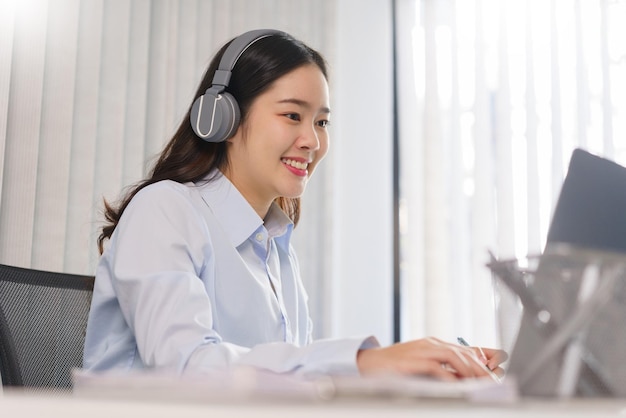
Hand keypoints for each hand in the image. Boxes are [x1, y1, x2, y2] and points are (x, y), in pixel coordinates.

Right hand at [356, 337, 507, 380]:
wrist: (368, 363)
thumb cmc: (395, 366)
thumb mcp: (421, 363)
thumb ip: (441, 367)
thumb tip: (464, 376)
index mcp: (434, 343)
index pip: (465, 348)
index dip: (484, 358)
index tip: (499, 369)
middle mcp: (430, 344)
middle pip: (463, 352)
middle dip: (481, 368)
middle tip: (493, 382)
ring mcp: (420, 351)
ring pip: (453, 356)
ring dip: (469, 370)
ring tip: (480, 384)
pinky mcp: (411, 362)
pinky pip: (435, 367)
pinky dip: (449, 376)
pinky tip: (457, 386)